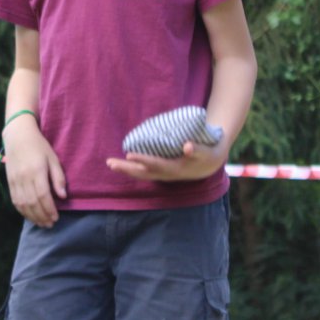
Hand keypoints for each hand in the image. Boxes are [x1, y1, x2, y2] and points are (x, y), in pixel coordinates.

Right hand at [4, 123, 66, 227]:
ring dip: (32, 217)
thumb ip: (58, 177)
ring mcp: (15, 180)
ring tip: (41, 223)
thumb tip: (63, 197)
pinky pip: (15, 201)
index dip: (50, 209)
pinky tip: (30, 216)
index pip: (43, 195)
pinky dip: (22, 211)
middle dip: (42, 216)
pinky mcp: (9, 182)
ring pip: (23, 204)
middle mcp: (24, 177)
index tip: (56, 217)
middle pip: (32, 203)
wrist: (18, 136)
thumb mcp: (53, 158)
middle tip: (50, 224)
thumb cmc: (39, 146)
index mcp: (37, 171)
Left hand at [106, 137, 227, 182]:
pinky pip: (143, 171)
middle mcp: (166, 174)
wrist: (210, 164)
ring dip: (125, 169)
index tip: (128, 154)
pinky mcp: (162, 171)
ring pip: (141, 173)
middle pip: (142, 173)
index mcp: (175, 169)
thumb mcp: (206, 152)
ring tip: (110, 164)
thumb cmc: (207, 155)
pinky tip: (123, 163)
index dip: (142, 159)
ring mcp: (163, 174)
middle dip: (126, 168)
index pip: (155, 164)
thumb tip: (187, 145)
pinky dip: (132, 168)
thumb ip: (197, 149)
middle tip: (109, 163)